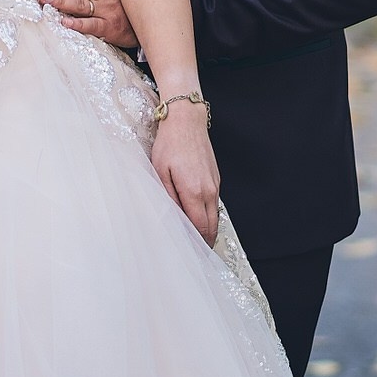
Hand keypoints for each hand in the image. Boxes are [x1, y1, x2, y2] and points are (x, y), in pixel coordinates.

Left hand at [151, 102, 218, 244]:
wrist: (187, 120)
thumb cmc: (170, 144)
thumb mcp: (160, 172)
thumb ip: (167, 197)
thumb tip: (172, 219)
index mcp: (194, 191)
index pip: (199, 228)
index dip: (196, 244)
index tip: (190, 255)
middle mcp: (209, 190)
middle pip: (211, 226)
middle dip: (204, 242)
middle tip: (194, 255)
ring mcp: (215, 184)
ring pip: (215, 216)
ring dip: (207, 229)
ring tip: (195, 241)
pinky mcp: (216, 178)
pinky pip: (214, 204)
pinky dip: (208, 215)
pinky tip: (197, 218)